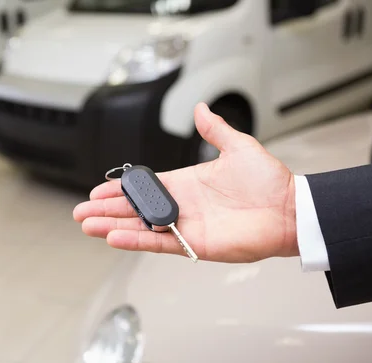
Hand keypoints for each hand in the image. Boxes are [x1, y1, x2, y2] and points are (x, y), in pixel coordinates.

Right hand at [73, 103, 298, 262]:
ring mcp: (186, 225)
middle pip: (135, 208)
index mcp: (186, 183)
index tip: (98, 189)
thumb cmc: (269, 181)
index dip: (120, 188)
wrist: (290, 209)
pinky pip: (159, 242)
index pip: (144, 187)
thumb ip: (215, 130)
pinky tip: (114, 237)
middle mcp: (182, 205)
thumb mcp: (238, 147)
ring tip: (87, 225)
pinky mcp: (194, 243)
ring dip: (113, 226)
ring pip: (140, 226)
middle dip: (107, 209)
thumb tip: (200, 109)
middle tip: (82, 211)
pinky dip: (136, 239)